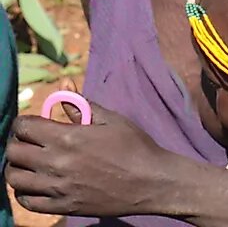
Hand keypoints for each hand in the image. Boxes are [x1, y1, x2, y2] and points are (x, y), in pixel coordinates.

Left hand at [7, 103, 165, 216]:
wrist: (150, 182)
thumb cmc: (134, 146)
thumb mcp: (112, 119)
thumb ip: (81, 105)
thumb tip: (64, 85)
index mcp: (67, 137)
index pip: (24, 127)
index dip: (24, 122)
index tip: (32, 124)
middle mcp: (56, 162)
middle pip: (13, 152)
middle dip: (18, 143)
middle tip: (30, 142)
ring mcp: (57, 187)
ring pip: (15, 178)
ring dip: (18, 168)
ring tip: (31, 164)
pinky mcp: (62, 206)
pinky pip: (27, 202)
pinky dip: (25, 192)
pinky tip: (36, 184)